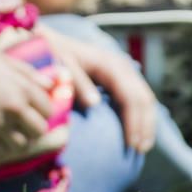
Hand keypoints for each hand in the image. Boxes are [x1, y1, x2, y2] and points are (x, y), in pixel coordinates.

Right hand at [0, 44, 55, 159]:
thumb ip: (27, 71)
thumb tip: (52, 84)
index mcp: (22, 87)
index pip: (47, 109)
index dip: (39, 111)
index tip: (27, 111)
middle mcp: (15, 108)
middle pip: (39, 130)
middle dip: (31, 129)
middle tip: (19, 126)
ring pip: (23, 146)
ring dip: (16, 142)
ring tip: (5, 135)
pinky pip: (2, 155)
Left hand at [38, 27, 155, 151]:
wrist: (45, 40)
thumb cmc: (49, 54)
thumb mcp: (59, 64)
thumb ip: (76, 82)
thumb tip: (95, 103)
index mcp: (110, 65)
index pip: (131, 97)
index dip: (135, 123)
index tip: (132, 145)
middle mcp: (121, 67)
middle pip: (144, 99)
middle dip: (145, 126)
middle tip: (139, 151)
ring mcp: (121, 71)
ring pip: (144, 99)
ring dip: (145, 123)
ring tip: (141, 147)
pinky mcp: (116, 78)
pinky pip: (134, 98)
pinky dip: (138, 116)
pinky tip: (134, 133)